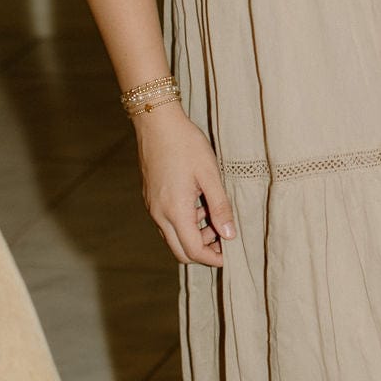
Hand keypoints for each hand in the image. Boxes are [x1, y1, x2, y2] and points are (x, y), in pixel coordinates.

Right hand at [133, 104, 235, 265]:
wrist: (157, 122)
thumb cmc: (186, 144)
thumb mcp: (210, 175)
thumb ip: (220, 207)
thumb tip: (230, 236)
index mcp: (175, 211)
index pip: (193, 251)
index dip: (213, 258)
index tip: (229, 255)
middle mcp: (159, 214)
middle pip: (180, 251)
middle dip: (203, 251)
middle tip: (223, 238)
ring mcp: (152, 207)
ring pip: (172, 238)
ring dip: (194, 236)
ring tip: (214, 215)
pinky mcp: (151, 198)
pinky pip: (167, 223)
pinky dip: (184, 224)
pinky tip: (199, 205)